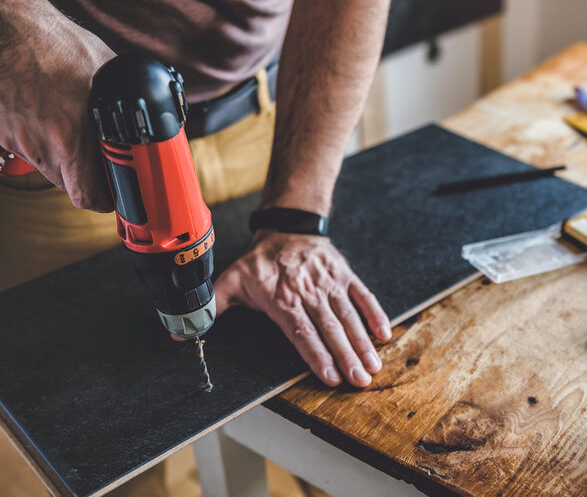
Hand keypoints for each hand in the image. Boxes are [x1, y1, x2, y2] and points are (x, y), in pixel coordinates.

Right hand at [0, 0, 114, 210]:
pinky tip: (45, 113)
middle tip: (98, 159)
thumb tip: (151, 115)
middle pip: (68, 185)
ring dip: (61, 157)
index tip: (115, 192)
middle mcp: (39, 145)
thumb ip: (127, 101)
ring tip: (69, 126)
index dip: (105, 199)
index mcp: (69, 138)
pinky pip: (24, 147)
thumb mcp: (108, 73)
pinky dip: (36, 139)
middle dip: (86, 177)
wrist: (7, 27)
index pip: (88, 196)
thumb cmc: (56, 43)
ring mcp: (15, 139)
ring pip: (46, 167)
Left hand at [213, 231, 391, 386]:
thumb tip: (181, 330)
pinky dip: (375, 314)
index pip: (302, 332)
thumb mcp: (231, 279)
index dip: (316, 355)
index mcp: (283, 299)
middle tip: (360, 380)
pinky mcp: (345, 277)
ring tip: (373, 366)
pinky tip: (384, 333)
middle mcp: (309, 294)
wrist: (288, 225)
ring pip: (349, 317)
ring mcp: (330, 284)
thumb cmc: (260, 260)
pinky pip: (363, 296)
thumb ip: (212, 306)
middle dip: (347, 357)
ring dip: (363, 342)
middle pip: (330, 329)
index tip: (330, 376)